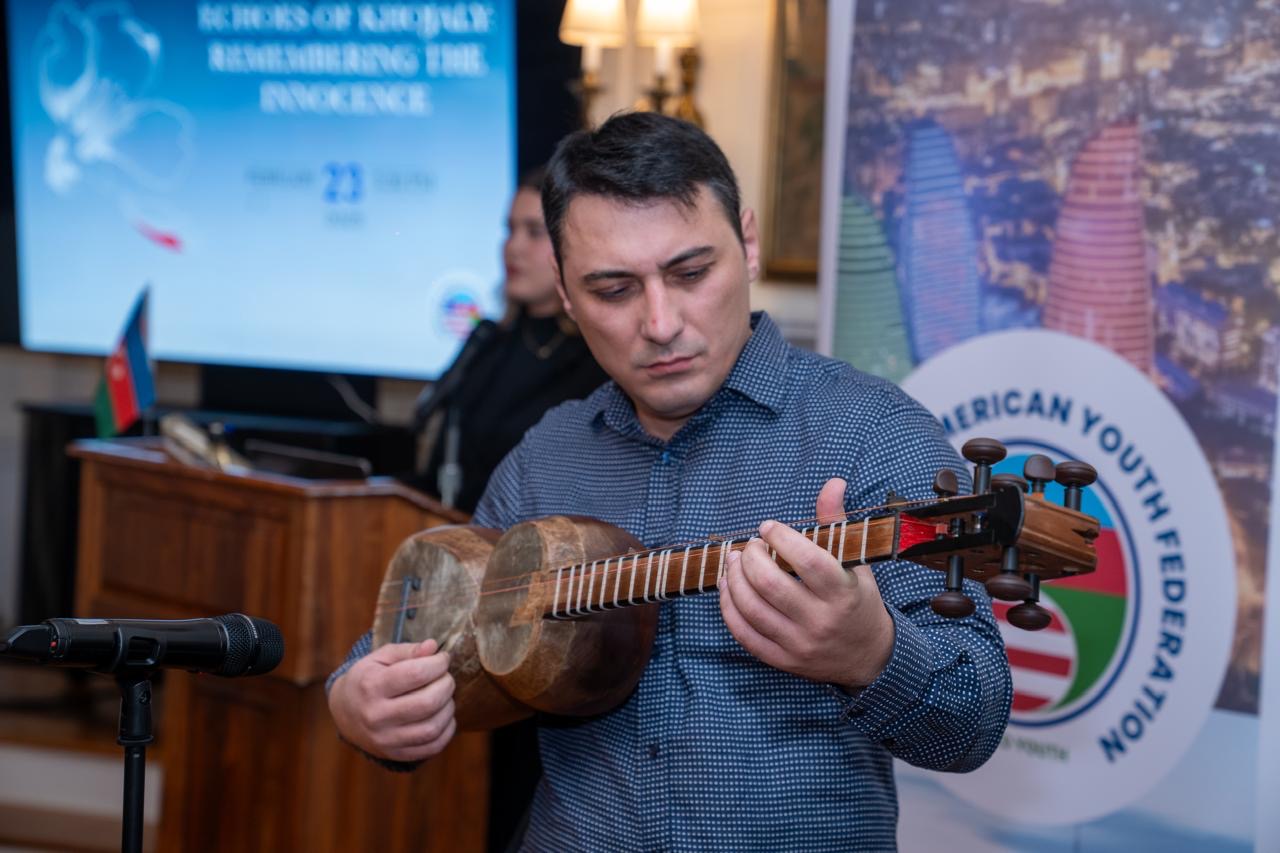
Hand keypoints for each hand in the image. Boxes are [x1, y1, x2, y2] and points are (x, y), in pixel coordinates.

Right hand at [327, 639, 456, 761]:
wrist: (344, 713)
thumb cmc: (367, 679)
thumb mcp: (379, 658)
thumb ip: (406, 651)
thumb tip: (433, 647)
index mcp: (371, 686)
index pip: (416, 673)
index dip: (438, 663)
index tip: (443, 658)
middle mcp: (376, 716)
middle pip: (427, 702)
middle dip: (446, 685)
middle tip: (446, 677)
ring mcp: (385, 739)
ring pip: (432, 728)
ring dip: (448, 708)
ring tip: (445, 696)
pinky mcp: (395, 754)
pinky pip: (432, 747)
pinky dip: (447, 731)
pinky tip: (444, 716)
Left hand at [719, 478, 894, 689]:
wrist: (868, 657)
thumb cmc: (859, 601)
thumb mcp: (857, 562)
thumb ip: (837, 523)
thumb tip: (832, 482)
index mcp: (843, 593)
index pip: (808, 561)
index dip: (781, 538)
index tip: (768, 527)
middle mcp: (821, 621)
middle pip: (771, 585)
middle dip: (751, 557)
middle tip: (749, 546)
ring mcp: (800, 644)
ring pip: (752, 609)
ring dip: (734, 579)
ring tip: (734, 561)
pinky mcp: (783, 661)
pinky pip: (744, 634)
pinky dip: (729, 608)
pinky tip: (728, 588)